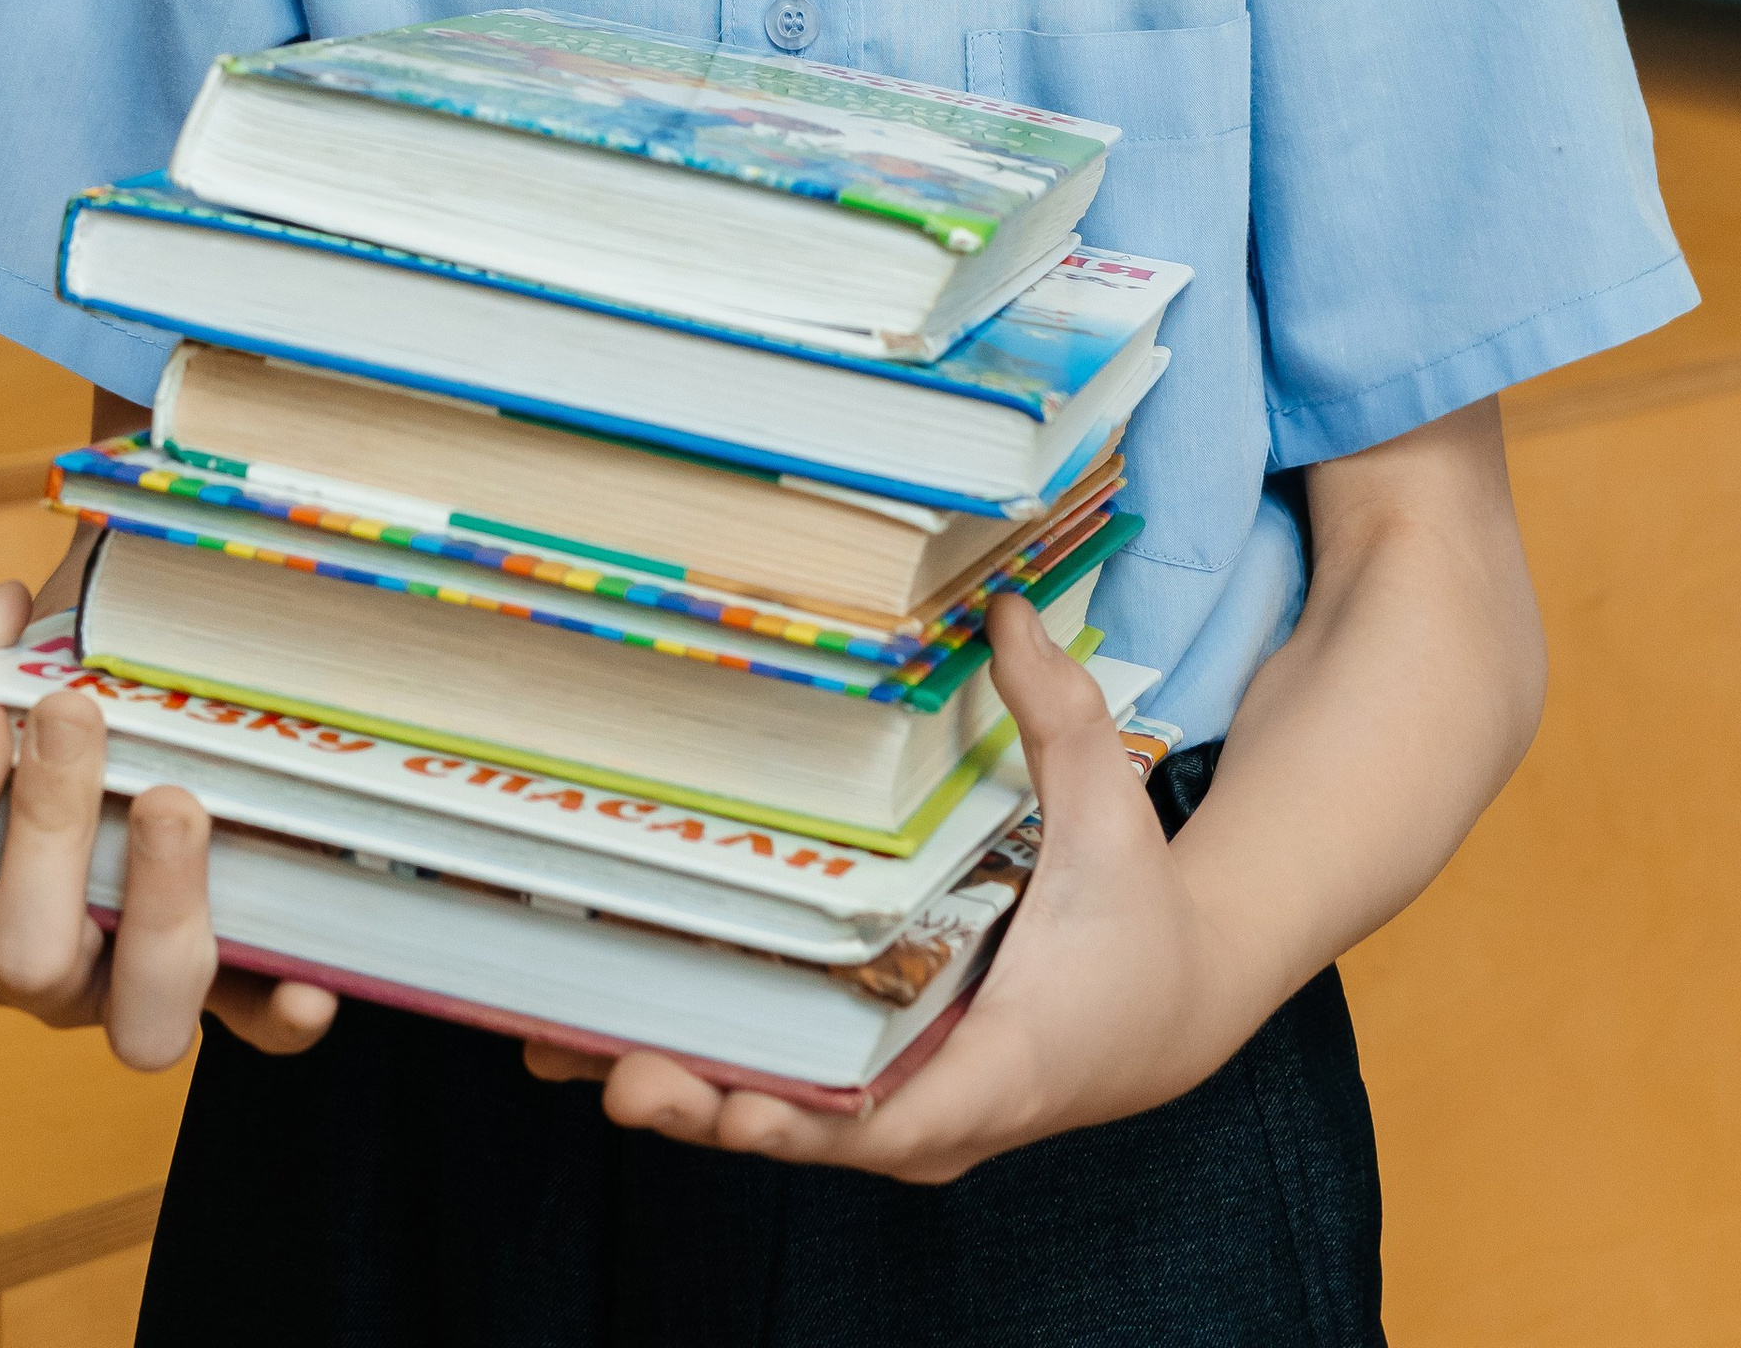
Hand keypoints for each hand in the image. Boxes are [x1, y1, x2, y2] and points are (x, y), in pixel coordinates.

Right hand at [0, 579, 337, 1070]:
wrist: (122, 703)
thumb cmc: (25, 708)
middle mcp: (39, 970)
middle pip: (29, 957)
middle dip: (50, 826)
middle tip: (72, 712)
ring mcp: (133, 983)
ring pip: (141, 1018)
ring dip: (159, 906)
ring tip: (172, 801)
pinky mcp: (227, 981)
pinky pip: (253, 1025)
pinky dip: (279, 1014)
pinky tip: (308, 984)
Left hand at [525, 593, 1243, 1182]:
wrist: (1172, 1007)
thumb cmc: (1138, 916)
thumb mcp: (1111, 813)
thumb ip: (1061, 714)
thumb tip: (1005, 610)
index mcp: (1004, 1062)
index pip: (898, 1118)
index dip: (808, 1118)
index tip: (735, 1100)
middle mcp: (940, 1114)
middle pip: (811, 1130)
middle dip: (712, 1107)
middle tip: (619, 1071)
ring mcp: (901, 1114)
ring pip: (780, 1119)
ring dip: (684, 1093)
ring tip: (568, 1054)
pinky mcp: (877, 1094)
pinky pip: (785, 1094)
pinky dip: (710, 1072)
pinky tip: (609, 1041)